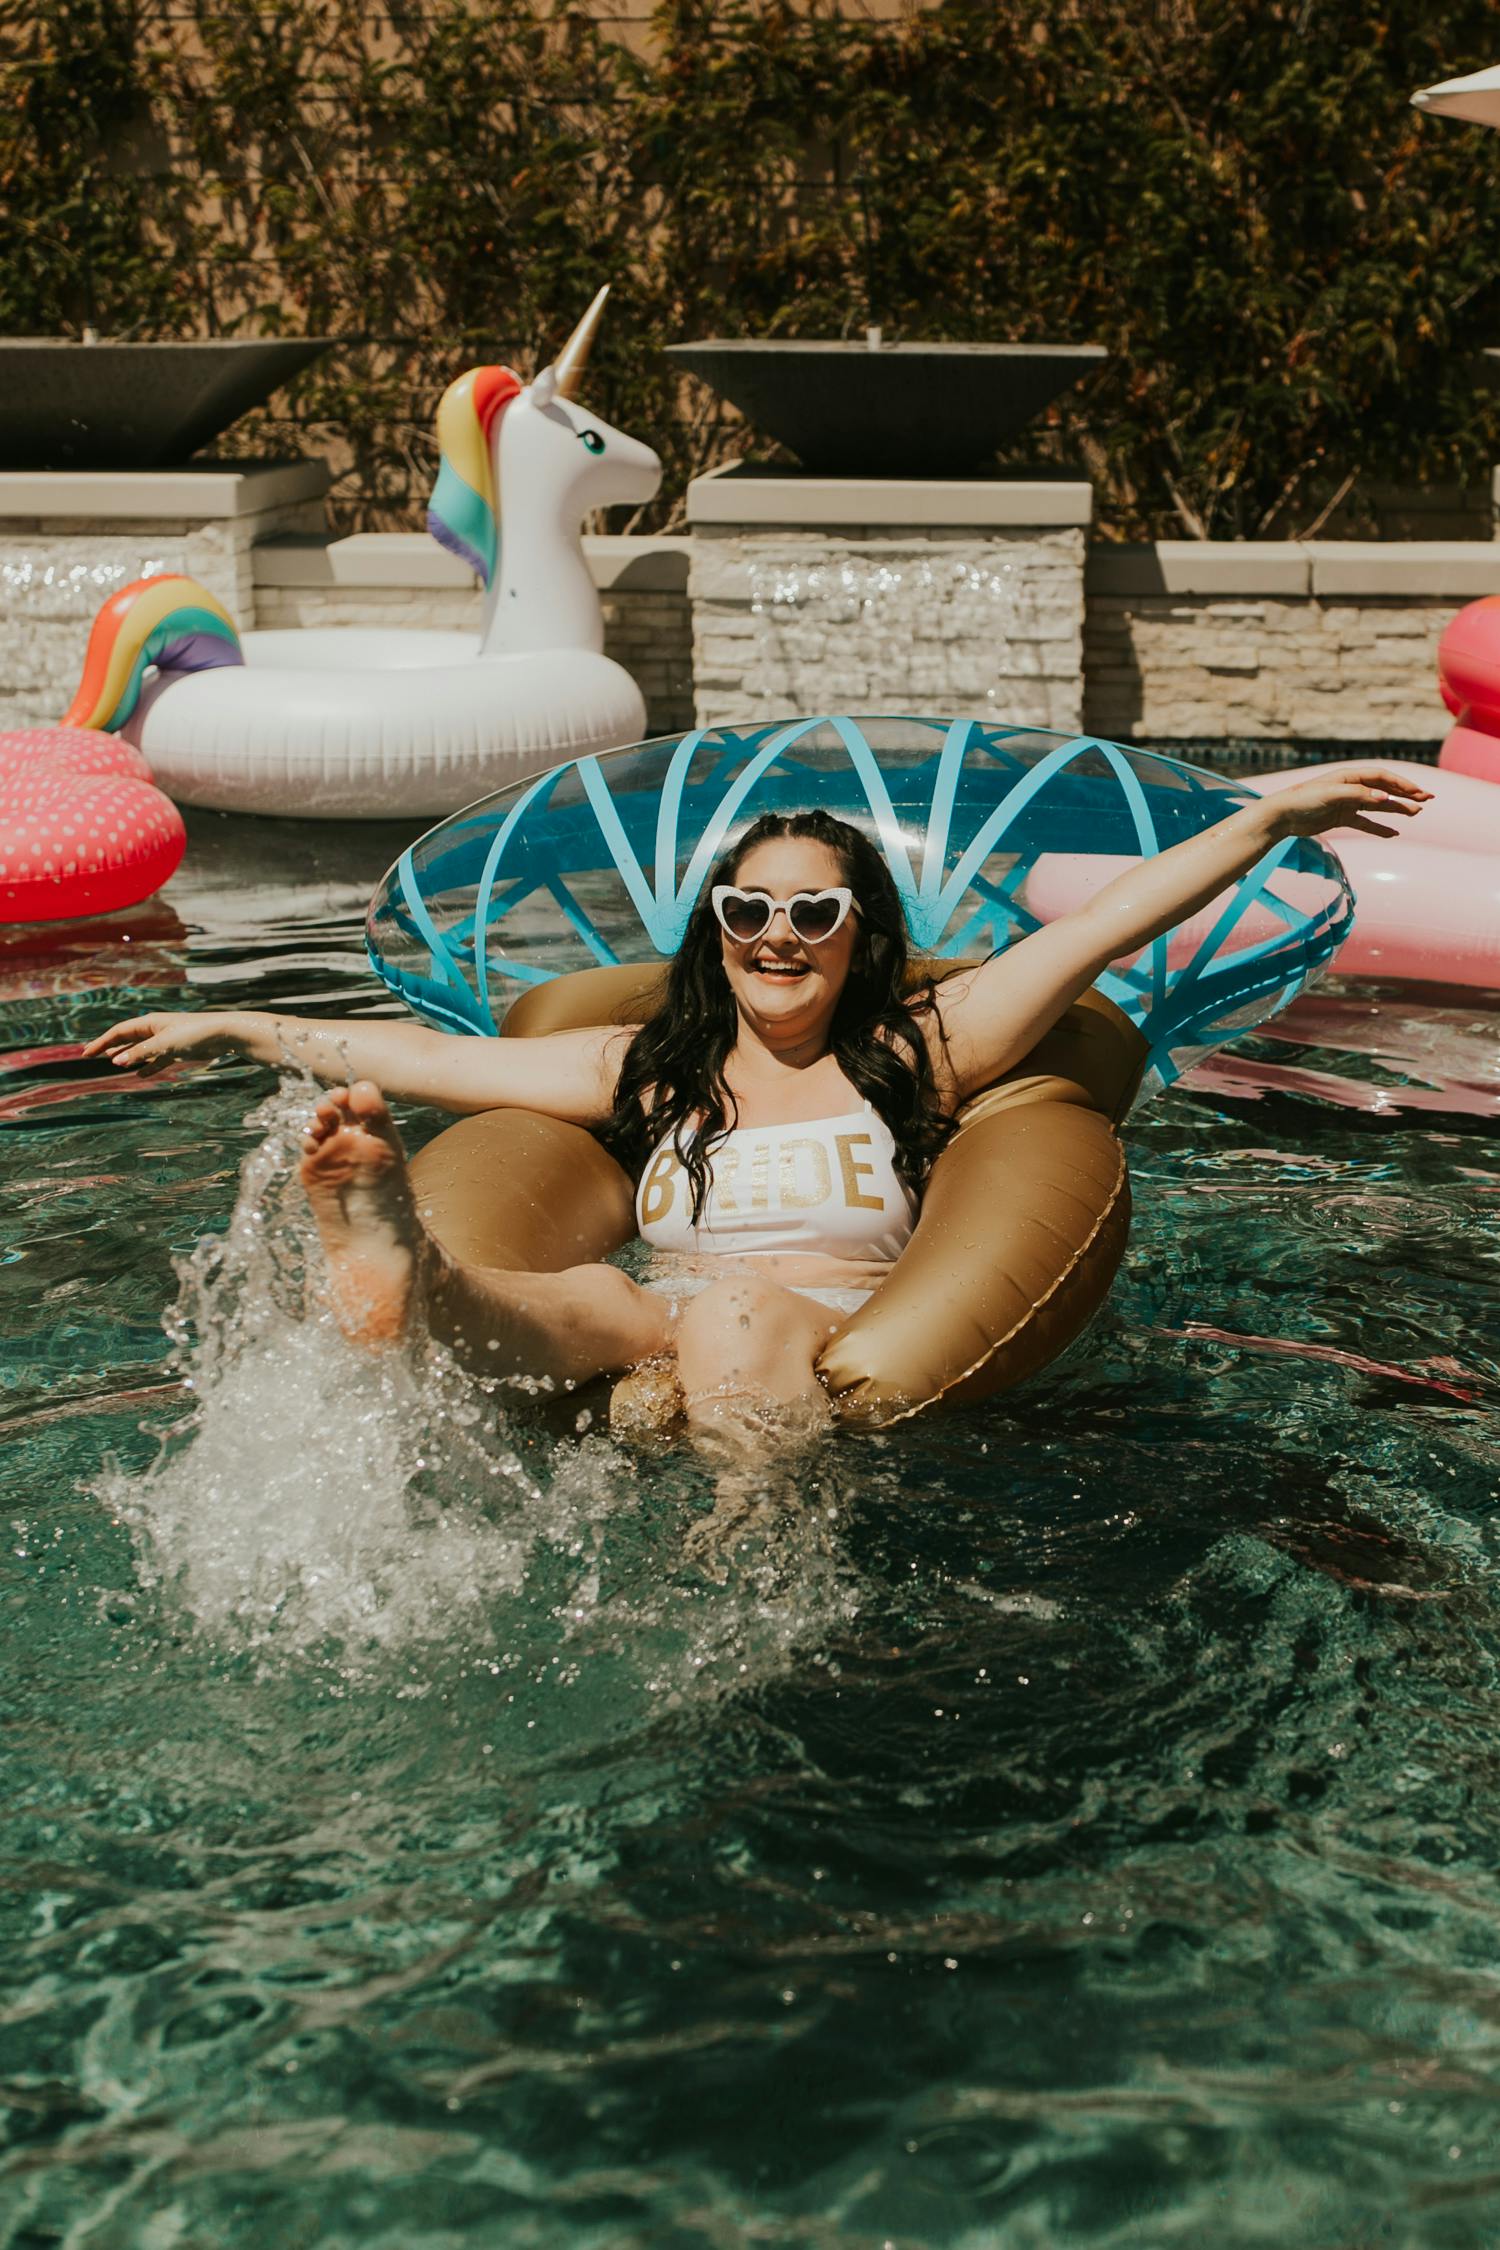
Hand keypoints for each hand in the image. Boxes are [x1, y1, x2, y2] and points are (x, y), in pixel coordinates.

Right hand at [81, 1011, 243, 1074]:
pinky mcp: (179, 1050)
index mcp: (149, 1023)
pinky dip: (148, 1066)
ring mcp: (167, 1039)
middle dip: (110, 1047)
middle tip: (92, 1055)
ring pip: (141, 1049)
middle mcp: (156, 1029)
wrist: (224, 1034)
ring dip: (127, 1056)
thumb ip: (140, 1053)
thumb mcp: (164, 1044)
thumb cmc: (194, 1034)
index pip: (119, 1032)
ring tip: (113, 1063)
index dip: (101, 1042)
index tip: (86, 1053)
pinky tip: (140, 1075)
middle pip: (127, 1038)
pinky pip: (157, 1059)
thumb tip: (116, 1061)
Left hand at [1260, 766, 1431, 842]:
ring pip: (1378, 806)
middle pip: (1384, 790)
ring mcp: (1347, 803)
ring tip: (1416, 813)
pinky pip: (1365, 823)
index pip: (1382, 778)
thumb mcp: (1332, 795)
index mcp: (1350, 777)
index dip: (1402, 784)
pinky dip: (1379, 828)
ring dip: (1397, 809)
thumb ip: (1359, 796)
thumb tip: (1386, 798)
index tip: (1419, 792)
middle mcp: (1351, 788)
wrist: (1281, 816)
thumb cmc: (1304, 800)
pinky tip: (1394, 833)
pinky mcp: (1341, 818)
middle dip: (1406, 794)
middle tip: (1427, 799)